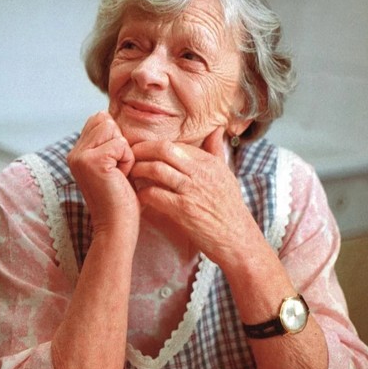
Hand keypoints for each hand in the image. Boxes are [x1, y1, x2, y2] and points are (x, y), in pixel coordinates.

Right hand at [67, 111, 139, 238]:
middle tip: (117, 171)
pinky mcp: (92, 161)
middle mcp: (74, 152)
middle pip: (106, 120)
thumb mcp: (113, 165)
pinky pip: (121, 144)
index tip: (115, 165)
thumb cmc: (121, 199)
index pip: (99, 119)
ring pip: (114, 130)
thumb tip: (108, 115)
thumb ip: (108, 142)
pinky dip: (128, 161)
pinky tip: (120, 178)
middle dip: (120, 144)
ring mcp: (80, 156)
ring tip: (118, 174)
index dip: (116, 138)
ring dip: (124, 152)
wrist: (117, 227)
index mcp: (77, 152)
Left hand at [130, 127, 259, 265]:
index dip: (155, 144)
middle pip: (163, 149)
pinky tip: (139, 195)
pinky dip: (143, 193)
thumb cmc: (230, 208)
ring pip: (156, 169)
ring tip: (130, 173)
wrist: (237, 239)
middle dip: (142, 150)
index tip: (143, 149)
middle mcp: (200, 173)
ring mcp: (191, 191)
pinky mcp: (183, 210)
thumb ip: (216, 152)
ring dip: (138, 170)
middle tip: (130, 155)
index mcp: (209, 162)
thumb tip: (216, 129)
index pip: (176, 143)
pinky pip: (155, 194)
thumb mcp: (227, 175)